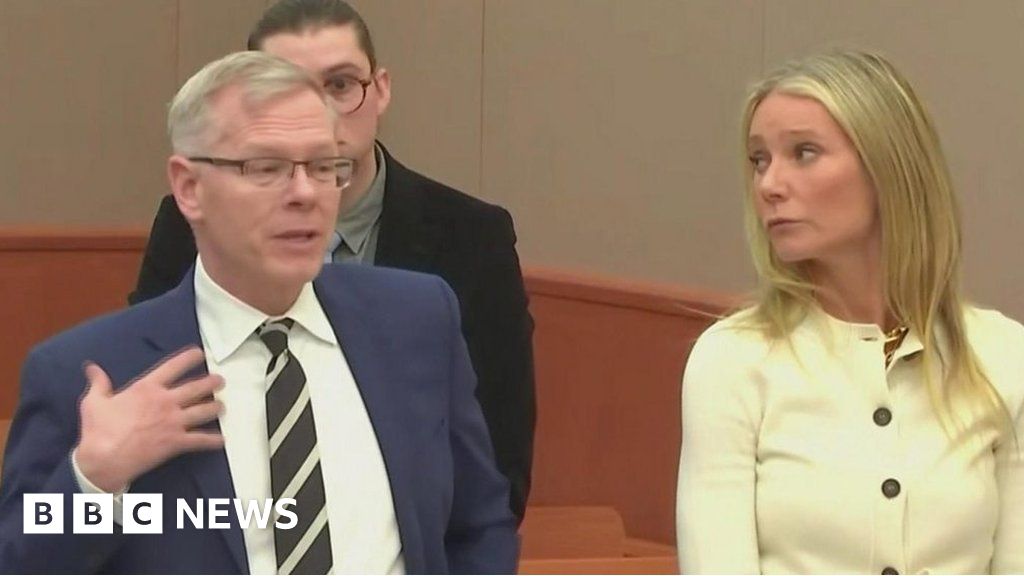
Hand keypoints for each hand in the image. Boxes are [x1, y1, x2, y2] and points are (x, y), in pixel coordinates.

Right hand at [75, 347, 224, 491]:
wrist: (103, 460)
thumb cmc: (98, 430)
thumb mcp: (94, 401)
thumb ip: (98, 382)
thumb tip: (91, 367)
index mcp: (147, 389)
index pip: (173, 367)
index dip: (189, 358)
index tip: (199, 354)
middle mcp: (165, 402)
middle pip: (197, 387)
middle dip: (212, 382)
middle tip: (220, 381)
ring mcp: (173, 422)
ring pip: (204, 411)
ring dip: (216, 408)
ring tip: (222, 406)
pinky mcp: (176, 442)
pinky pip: (201, 440)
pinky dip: (213, 440)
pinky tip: (222, 440)